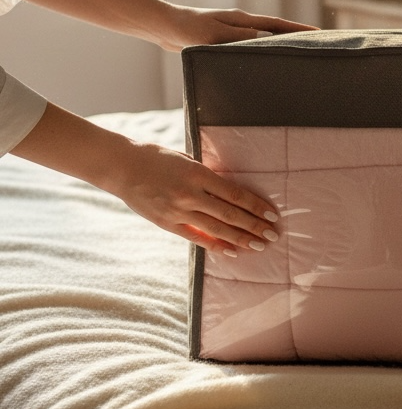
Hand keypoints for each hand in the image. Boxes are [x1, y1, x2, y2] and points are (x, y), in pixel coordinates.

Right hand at [104, 141, 281, 255]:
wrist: (121, 166)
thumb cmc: (156, 157)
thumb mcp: (186, 159)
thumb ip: (207, 176)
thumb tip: (230, 191)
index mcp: (198, 174)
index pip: (235, 194)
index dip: (256, 206)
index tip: (271, 214)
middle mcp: (190, 194)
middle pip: (230, 214)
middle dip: (255, 226)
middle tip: (273, 235)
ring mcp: (178, 211)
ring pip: (217, 229)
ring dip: (241, 239)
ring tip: (259, 246)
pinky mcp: (167, 223)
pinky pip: (197, 238)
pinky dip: (215, 245)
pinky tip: (231, 251)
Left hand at [153, 5, 318, 52]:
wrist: (165, 26)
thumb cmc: (188, 29)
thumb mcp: (215, 34)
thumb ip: (238, 37)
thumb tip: (262, 38)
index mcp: (242, 20)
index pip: (277, 25)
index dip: (298, 29)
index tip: (318, 32)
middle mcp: (241, 25)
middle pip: (274, 32)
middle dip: (294, 38)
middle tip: (314, 47)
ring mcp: (232, 33)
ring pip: (262, 42)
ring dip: (278, 49)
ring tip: (295, 59)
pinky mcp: (223, 43)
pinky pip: (248, 50)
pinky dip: (259, 56)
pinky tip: (262, 67)